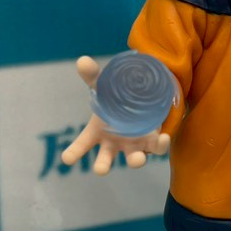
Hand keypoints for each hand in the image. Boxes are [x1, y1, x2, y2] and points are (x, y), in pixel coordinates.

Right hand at [61, 56, 170, 175]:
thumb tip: (82, 61)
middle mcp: (113, 144)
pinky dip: (160, 145)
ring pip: (133, 159)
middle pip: (105, 160)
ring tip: (137, 160)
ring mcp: (132, 146)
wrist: (139, 98)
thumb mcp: (103, 85)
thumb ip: (93, 75)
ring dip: (135, 161)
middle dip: (103, 165)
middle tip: (100, 170)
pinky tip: (163, 138)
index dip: (74, 153)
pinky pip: (156, 149)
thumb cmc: (114, 98)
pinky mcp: (151, 143)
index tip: (66, 159)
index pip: (82, 145)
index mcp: (97, 132)